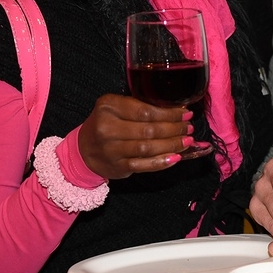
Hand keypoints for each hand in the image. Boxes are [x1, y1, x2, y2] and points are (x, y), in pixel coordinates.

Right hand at [77, 93, 192, 178]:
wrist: (84, 149)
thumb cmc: (105, 124)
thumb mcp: (115, 107)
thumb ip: (138, 105)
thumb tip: (175, 109)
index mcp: (108, 106)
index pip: (144, 110)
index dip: (168, 113)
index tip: (184, 113)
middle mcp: (107, 127)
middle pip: (148, 129)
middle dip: (173, 128)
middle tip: (188, 127)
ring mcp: (112, 149)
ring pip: (148, 147)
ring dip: (171, 144)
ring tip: (187, 141)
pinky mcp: (117, 166)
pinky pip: (144, 165)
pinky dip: (162, 162)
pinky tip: (176, 157)